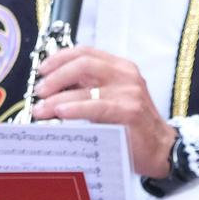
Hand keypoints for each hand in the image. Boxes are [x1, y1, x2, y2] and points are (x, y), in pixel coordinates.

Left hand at [29, 48, 175, 176]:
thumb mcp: (108, 100)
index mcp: (119, 67)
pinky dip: (75, 108)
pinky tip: (60, 112)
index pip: (85, 52)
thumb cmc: (130, 126)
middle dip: (55, 77)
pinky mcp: (129, 111)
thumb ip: (87, 90)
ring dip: (57, 97)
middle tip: (39, 91)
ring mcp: (129, 92)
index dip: (59, 58)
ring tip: (40, 109)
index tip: (42, 70)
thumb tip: (52, 88)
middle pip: (82, 64)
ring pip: (85, 87)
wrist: (159, 147)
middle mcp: (125, 75)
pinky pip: (97, 107)